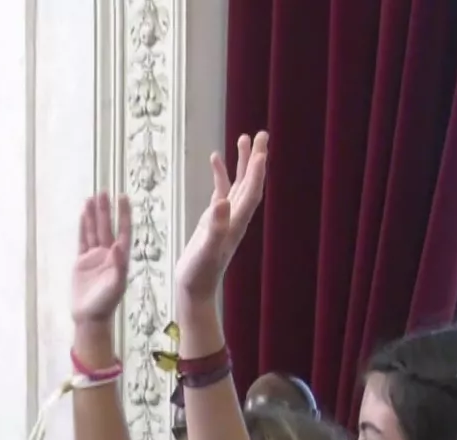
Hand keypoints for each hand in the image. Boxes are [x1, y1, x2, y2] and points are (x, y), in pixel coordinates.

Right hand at [71, 191, 132, 350]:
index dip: (123, 214)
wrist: (89, 317)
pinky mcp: (82, 262)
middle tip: (104, 192)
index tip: (122, 197)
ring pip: (94, 231)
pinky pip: (82, 240)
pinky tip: (82, 215)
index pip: (122, 231)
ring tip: (91, 197)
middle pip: (106, 227)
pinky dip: (82, 227)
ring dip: (93, 215)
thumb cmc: (105, 304)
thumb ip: (118, 265)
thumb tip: (119, 245)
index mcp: (119, 258)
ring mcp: (94, 257)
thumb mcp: (115, 286)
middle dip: (105, 210)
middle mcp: (108, 254)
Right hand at [174, 131, 268, 302]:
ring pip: (238, 184)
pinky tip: (215, 159)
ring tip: (244, 139)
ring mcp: (225, 217)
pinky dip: (220, 174)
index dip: (256, 172)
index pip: (251, 192)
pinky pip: (221, 191)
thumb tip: (221, 202)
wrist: (194, 289)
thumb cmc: (199, 273)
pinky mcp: (213, 219)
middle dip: (256, 159)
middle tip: (262, 134)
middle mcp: (235, 217)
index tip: (261, 151)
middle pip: (250, 182)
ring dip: (242, 162)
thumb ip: (214, 226)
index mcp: (236, 222)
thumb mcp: (206, 250)